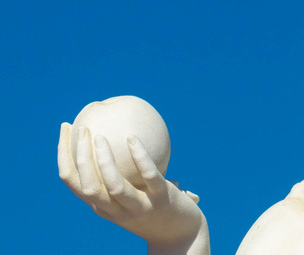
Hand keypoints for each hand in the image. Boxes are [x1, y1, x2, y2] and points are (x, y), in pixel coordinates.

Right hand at [58, 123, 209, 253]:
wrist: (180, 236)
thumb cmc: (153, 210)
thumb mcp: (130, 195)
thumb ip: (120, 173)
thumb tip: (116, 129)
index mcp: (102, 206)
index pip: (73, 182)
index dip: (64, 155)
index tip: (66, 128)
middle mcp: (116, 210)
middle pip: (88, 184)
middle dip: (79, 155)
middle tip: (82, 128)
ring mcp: (138, 207)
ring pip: (113, 184)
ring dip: (103, 159)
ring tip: (100, 135)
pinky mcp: (162, 200)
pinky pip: (149, 175)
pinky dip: (139, 157)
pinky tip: (132, 138)